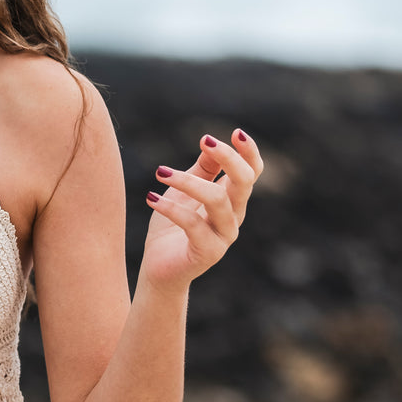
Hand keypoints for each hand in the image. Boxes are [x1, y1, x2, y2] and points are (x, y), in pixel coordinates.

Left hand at [138, 128, 263, 292]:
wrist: (159, 270)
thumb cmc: (172, 228)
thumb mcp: (184, 193)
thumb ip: (200, 171)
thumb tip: (209, 143)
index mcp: (231, 201)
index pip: (251, 173)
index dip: (248, 153)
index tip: (235, 132)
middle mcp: (234, 217)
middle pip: (244, 183)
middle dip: (229, 158)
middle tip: (205, 141)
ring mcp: (224, 236)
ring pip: (218, 200)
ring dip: (188, 181)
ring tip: (160, 172)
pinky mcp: (208, 252)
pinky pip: (193, 224)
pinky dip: (170, 208)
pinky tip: (150, 198)